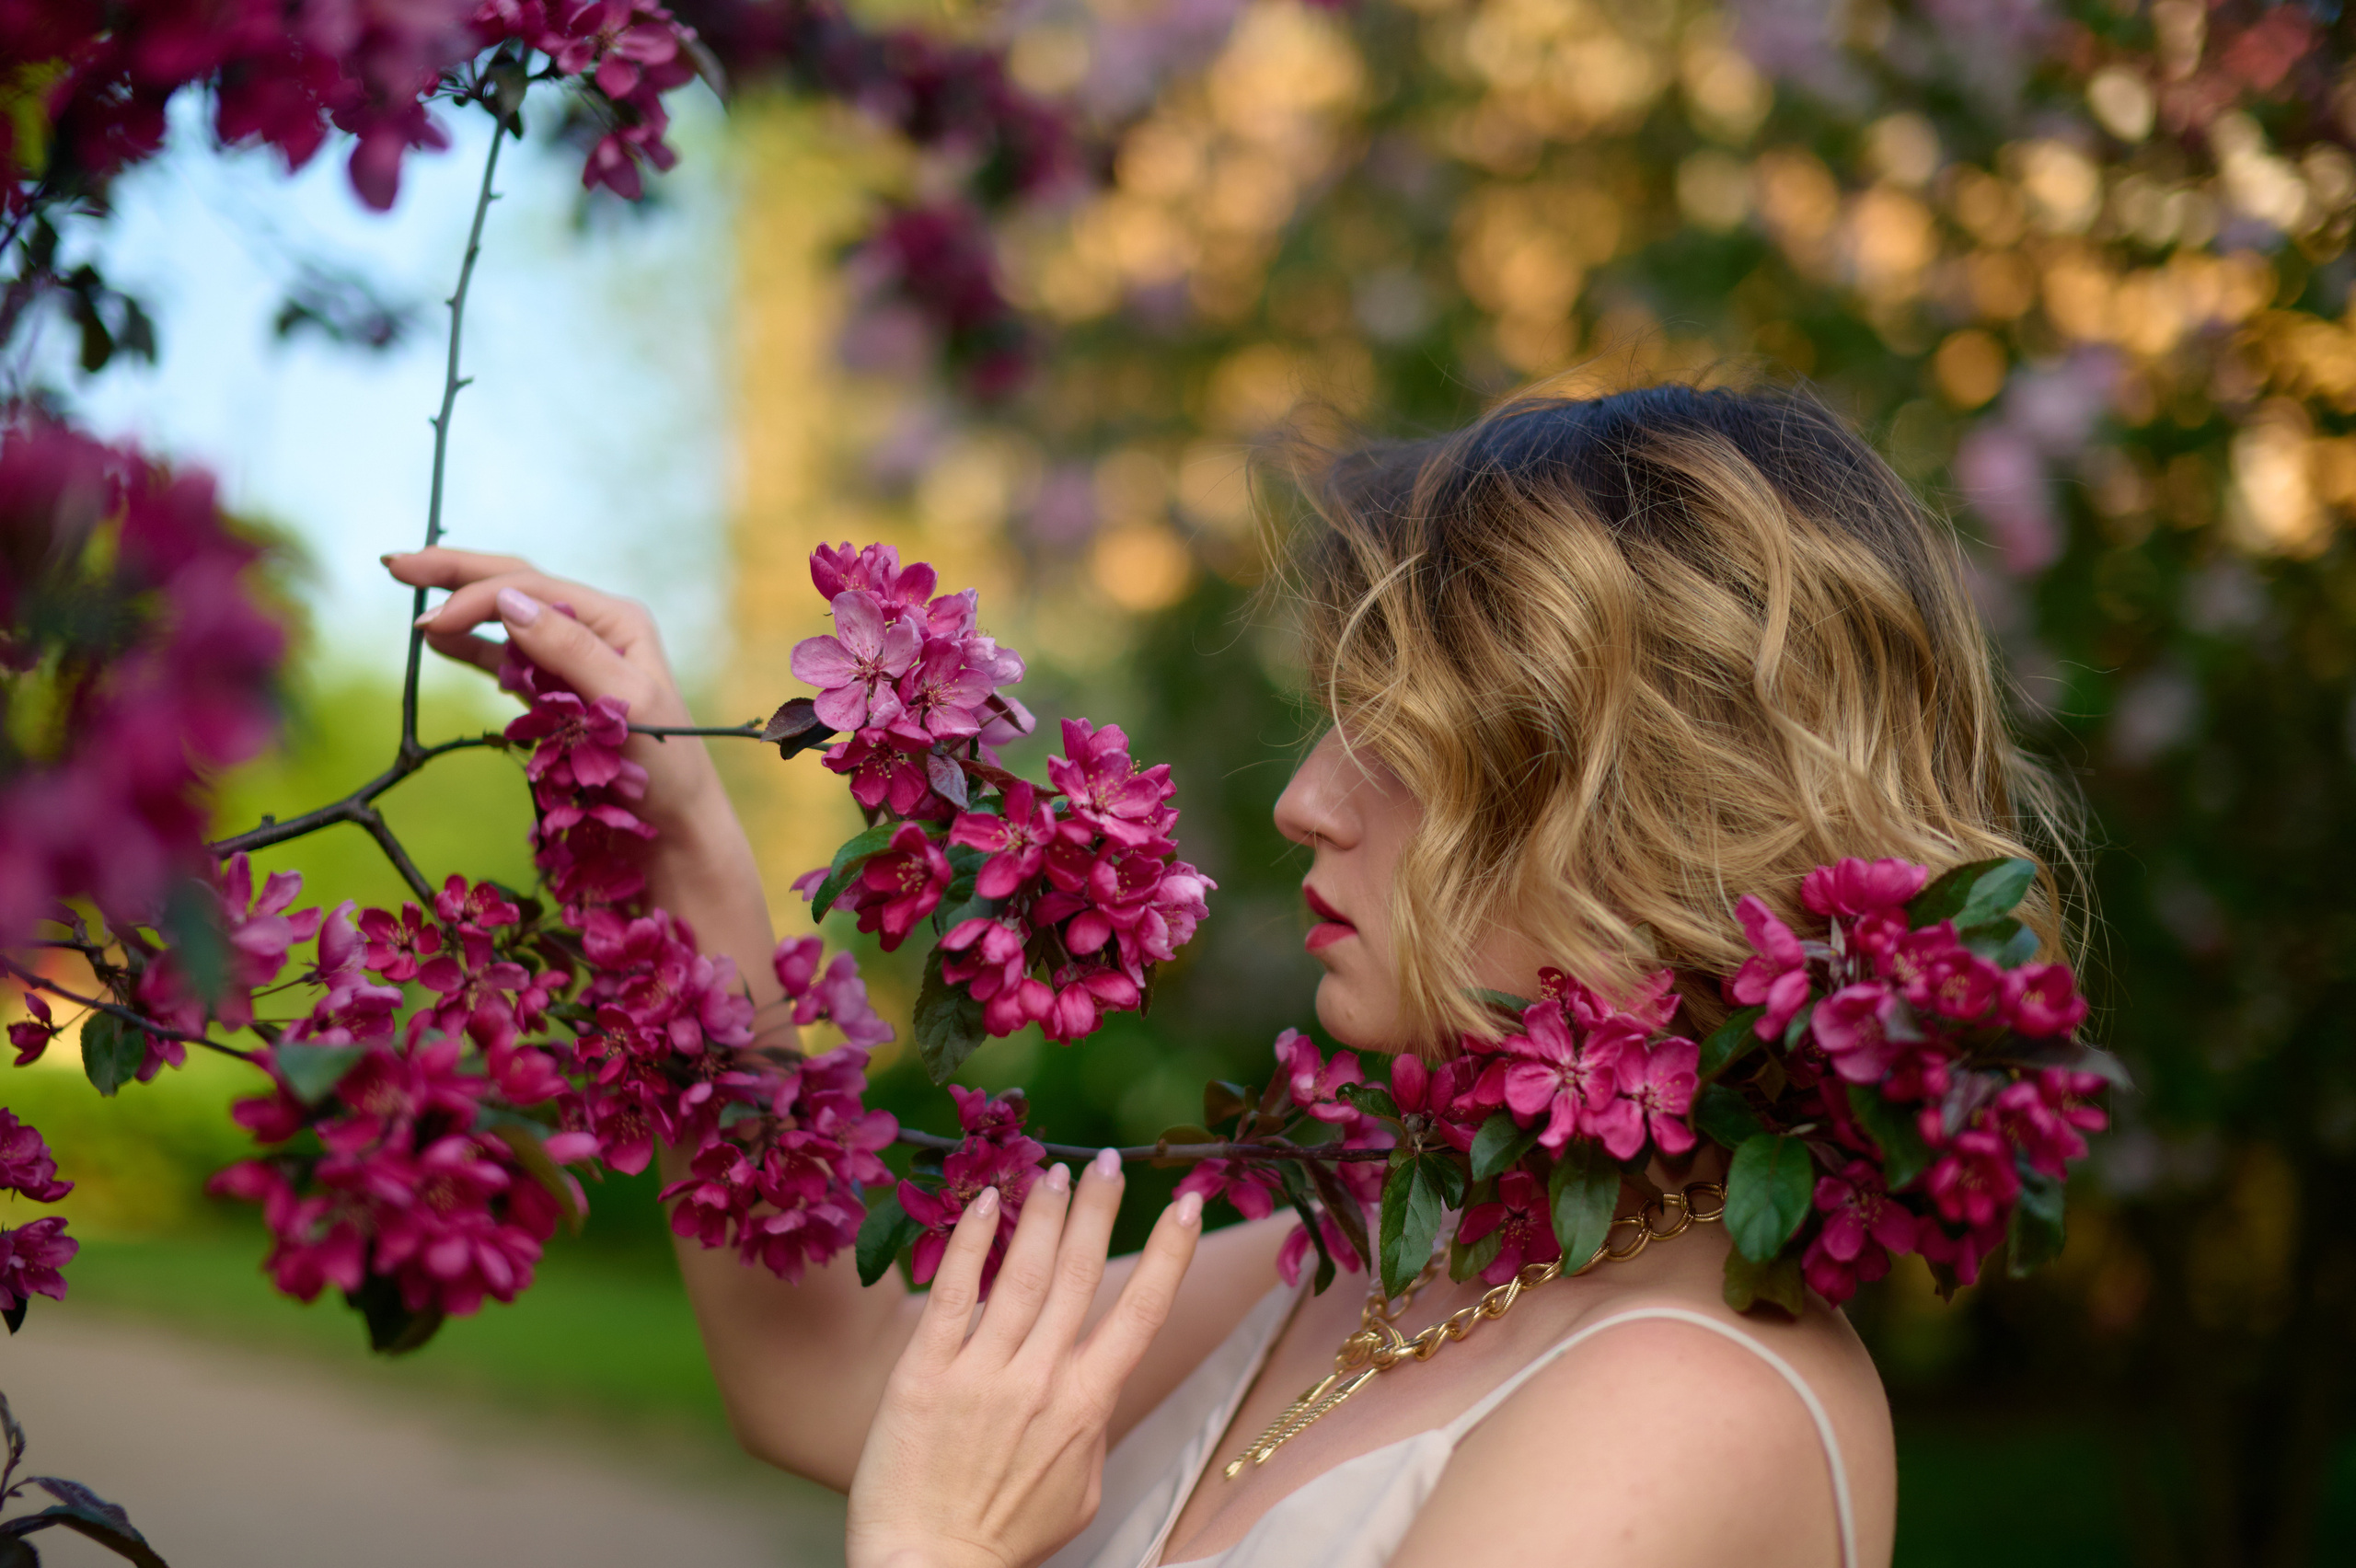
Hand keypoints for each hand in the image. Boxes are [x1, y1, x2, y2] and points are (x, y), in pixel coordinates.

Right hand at [385, 546, 719, 836]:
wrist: (674, 827)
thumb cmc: (665, 767)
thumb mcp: (627, 704)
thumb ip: (570, 650)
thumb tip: (509, 599)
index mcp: (616, 620)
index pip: (533, 588)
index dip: (476, 596)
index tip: (427, 623)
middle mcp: (595, 630)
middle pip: (515, 587)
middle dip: (456, 573)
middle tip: (397, 564)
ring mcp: (573, 659)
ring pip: (505, 618)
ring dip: (458, 605)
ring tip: (407, 588)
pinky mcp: (556, 693)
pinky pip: (506, 658)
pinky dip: (471, 647)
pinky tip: (439, 639)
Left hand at [846, 1152, 1204, 1567]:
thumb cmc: (1007, 1537)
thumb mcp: (1078, 1490)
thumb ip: (1090, 1427)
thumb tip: (1092, 1381)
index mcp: (1087, 1406)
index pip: (1141, 1311)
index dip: (1169, 1251)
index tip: (1187, 1201)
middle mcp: (1040, 1380)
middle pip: (1082, 1274)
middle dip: (1100, 1208)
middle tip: (1110, 1160)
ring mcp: (981, 1373)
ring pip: (1024, 1273)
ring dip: (1044, 1213)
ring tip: (1054, 1171)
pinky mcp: (923, 1373)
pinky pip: (953, 1293)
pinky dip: (971, 1242)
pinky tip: (985, 1202)